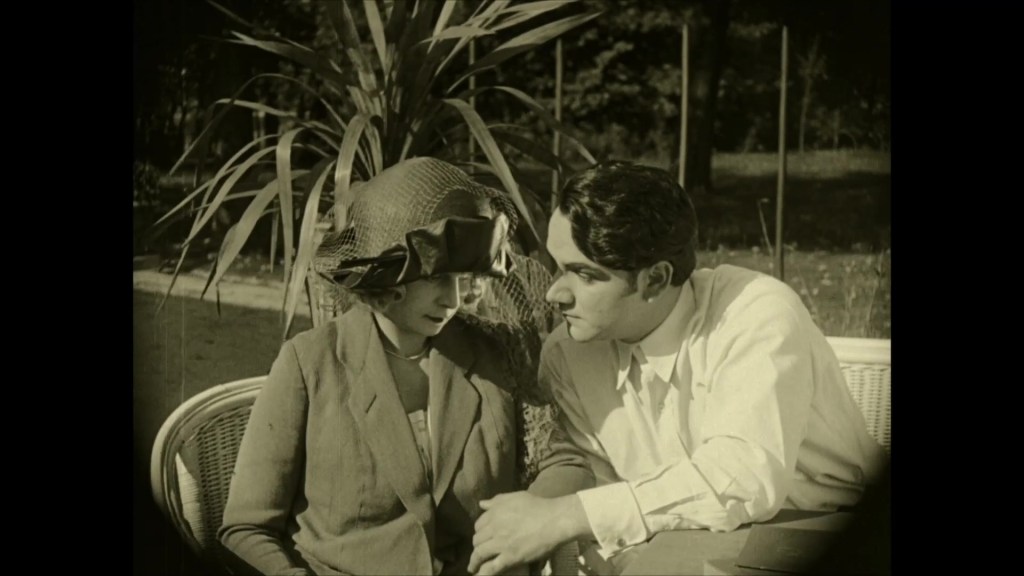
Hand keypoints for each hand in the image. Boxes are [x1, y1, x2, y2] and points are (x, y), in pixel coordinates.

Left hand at [469, 492, 584, 574]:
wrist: (554, 520)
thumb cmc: (538, 506)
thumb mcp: (515, 497)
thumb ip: (496, 501)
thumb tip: (482, 504)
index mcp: (494, 513)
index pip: (478, 524)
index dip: (480, 531)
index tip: (483, 536)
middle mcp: (494, 528)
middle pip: (477, 540)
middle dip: (478, 546)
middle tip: (481, 551)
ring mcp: (501, 544)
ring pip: (479, 554)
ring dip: (474, 562)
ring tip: (473, 567)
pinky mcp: (510, 557)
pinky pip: (491, 568)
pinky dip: (483, 573)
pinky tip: (479, 575)